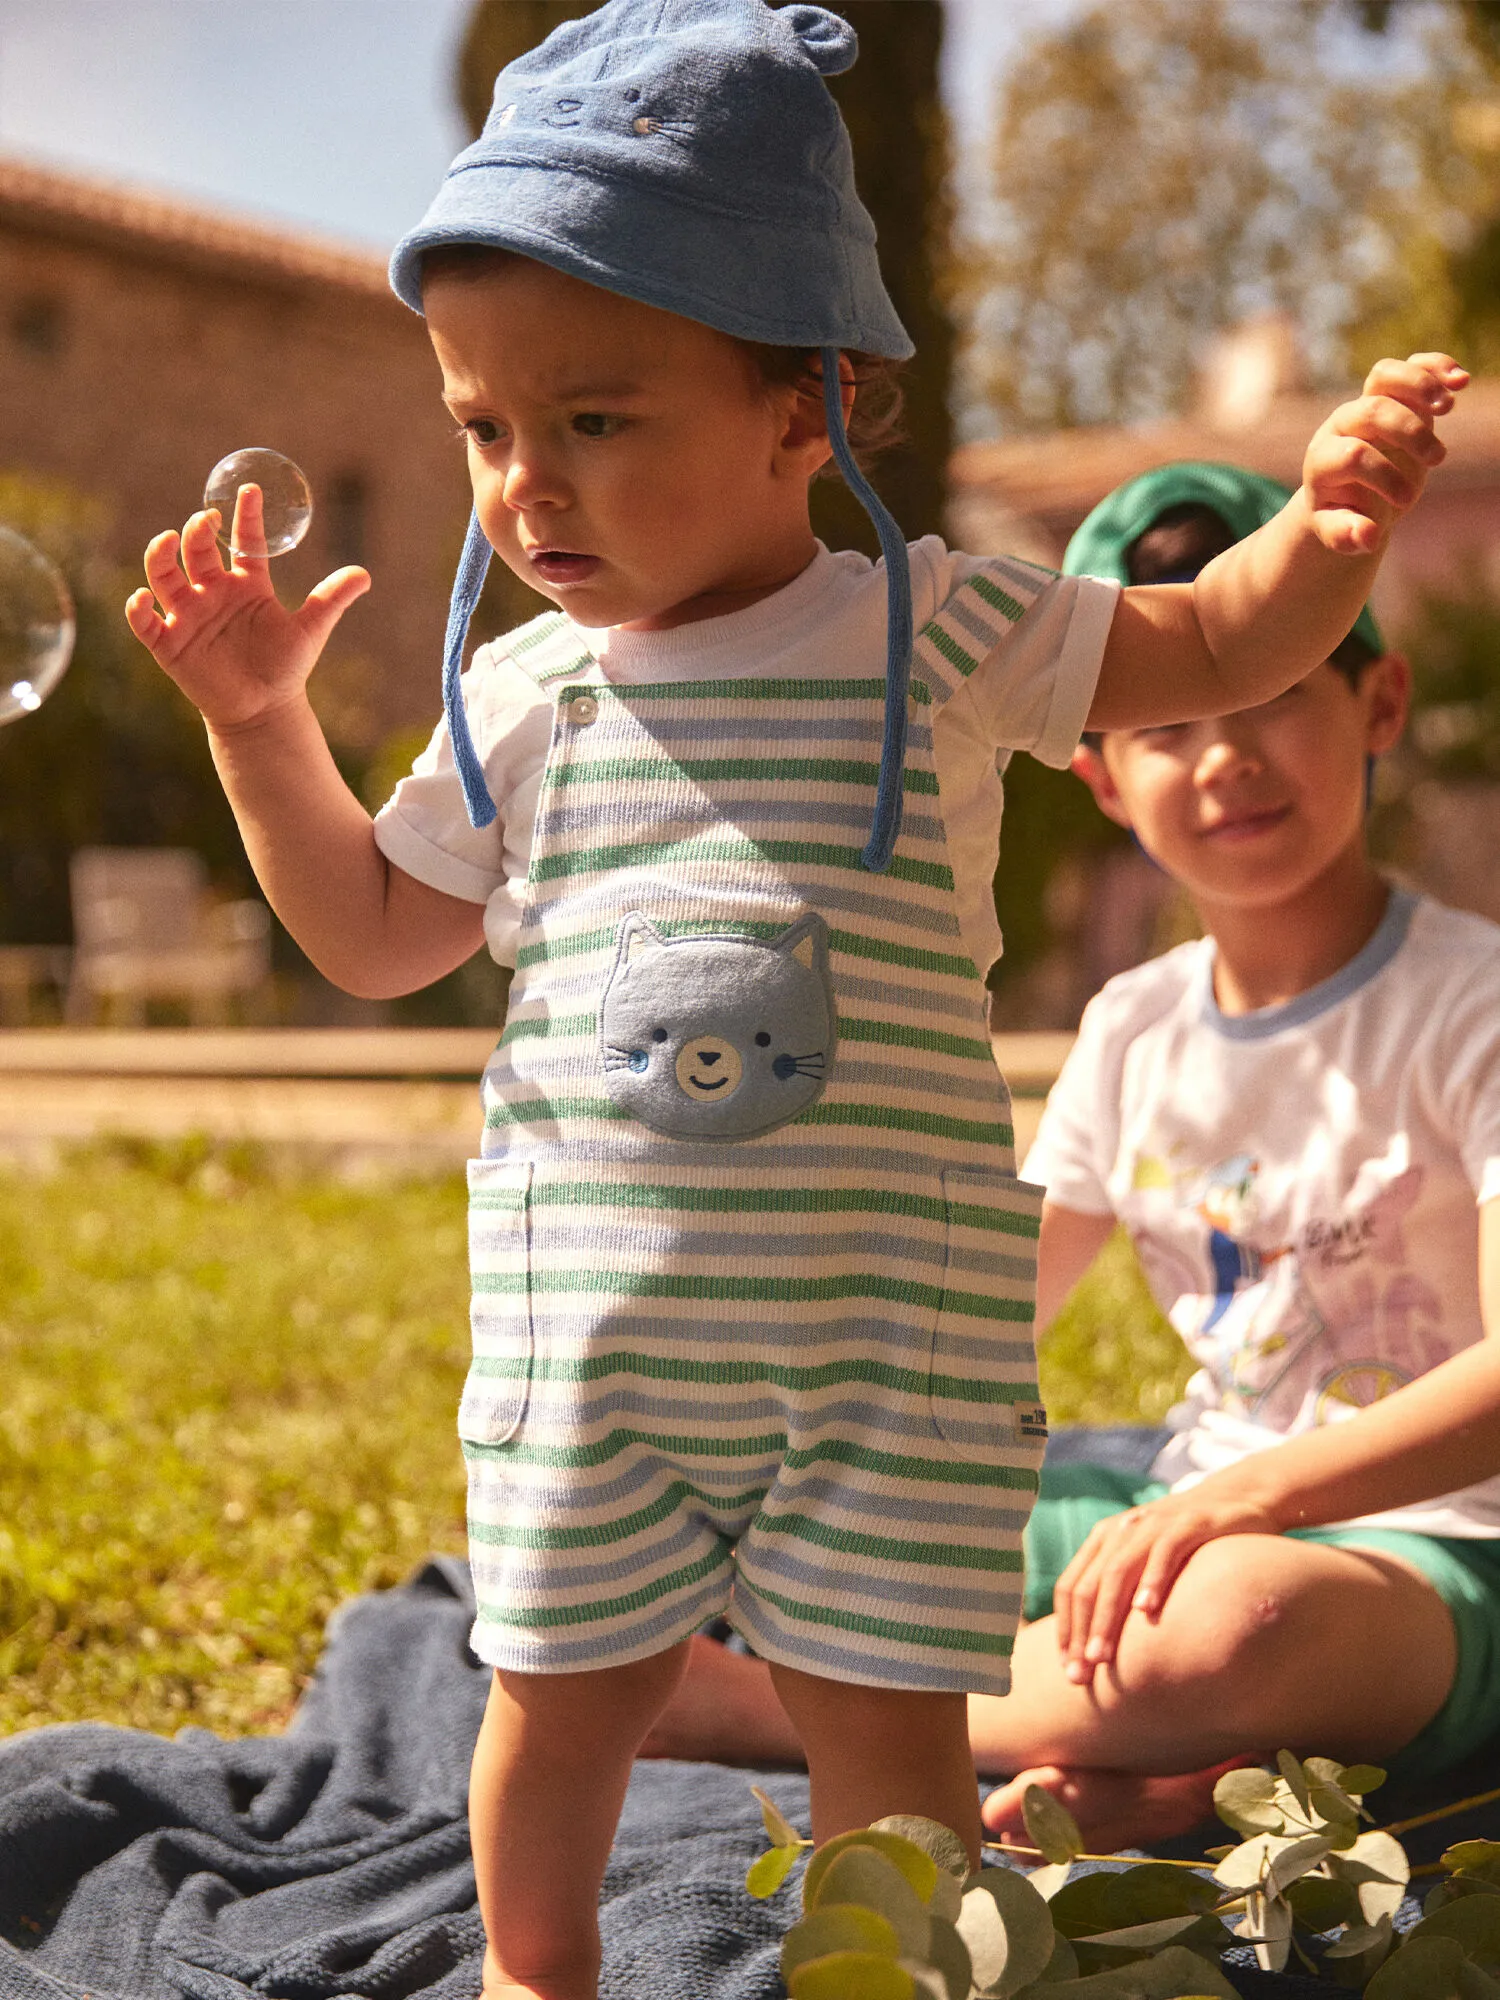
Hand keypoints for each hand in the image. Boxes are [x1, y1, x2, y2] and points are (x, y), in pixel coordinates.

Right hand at [125, 484, 369, 733]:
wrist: (263, 711)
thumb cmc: (284, 668)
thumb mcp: (310, 631)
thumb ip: (331, 600)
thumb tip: (366, 575)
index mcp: (246, 584)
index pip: (243, 542)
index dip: (246, 516)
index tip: (251, 491)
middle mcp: (213, 592)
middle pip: (197, 551)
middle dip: (198, 531)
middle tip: (207, 519)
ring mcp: (188, 615)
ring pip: (163, 575)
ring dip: (160, 556)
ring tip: (168, 540)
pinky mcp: (169, 643)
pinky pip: (144, 620)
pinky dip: (137, 607)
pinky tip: (143, 597)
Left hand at [1053, 1488, 1278, 1687]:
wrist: (1239, 1498)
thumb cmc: (1190, 1543)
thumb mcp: (1148, 1561)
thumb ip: (1124, 1592)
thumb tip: (1099, 1647)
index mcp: (1105, 1539)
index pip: (1070, 1587)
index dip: (1065, 1629)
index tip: (1068, 1670)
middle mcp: (1122, 1529)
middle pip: (1089, 1585)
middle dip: (1081, 1633)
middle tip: (1081, 1676)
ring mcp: (1154, 1524)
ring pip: (1118, 1571)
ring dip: (1107, 1617)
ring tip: (1102, 1656)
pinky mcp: (1189, 1523)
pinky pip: (1165, 1552)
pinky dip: (1153, 1580)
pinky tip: (1147, 1611)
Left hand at [1301, 351, 1467, 556]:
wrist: (1349, 489)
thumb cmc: (1345, 512)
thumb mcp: (1340, 530)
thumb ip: (1347, 535)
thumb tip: (1367, 537)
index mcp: (1323, 459)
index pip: (1352, 455)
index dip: (1381, 474)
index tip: (1405, 501)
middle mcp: (1341, 425)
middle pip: (1370, 410)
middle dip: (1407, 431)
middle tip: (1438, 460)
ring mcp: (1366, 404)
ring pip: (1384, 376)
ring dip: (1419, 386)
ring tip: (1448, 407)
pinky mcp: (1392, 394)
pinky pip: (1409, 367)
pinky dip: (1434, 366)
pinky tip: (1460, 381)